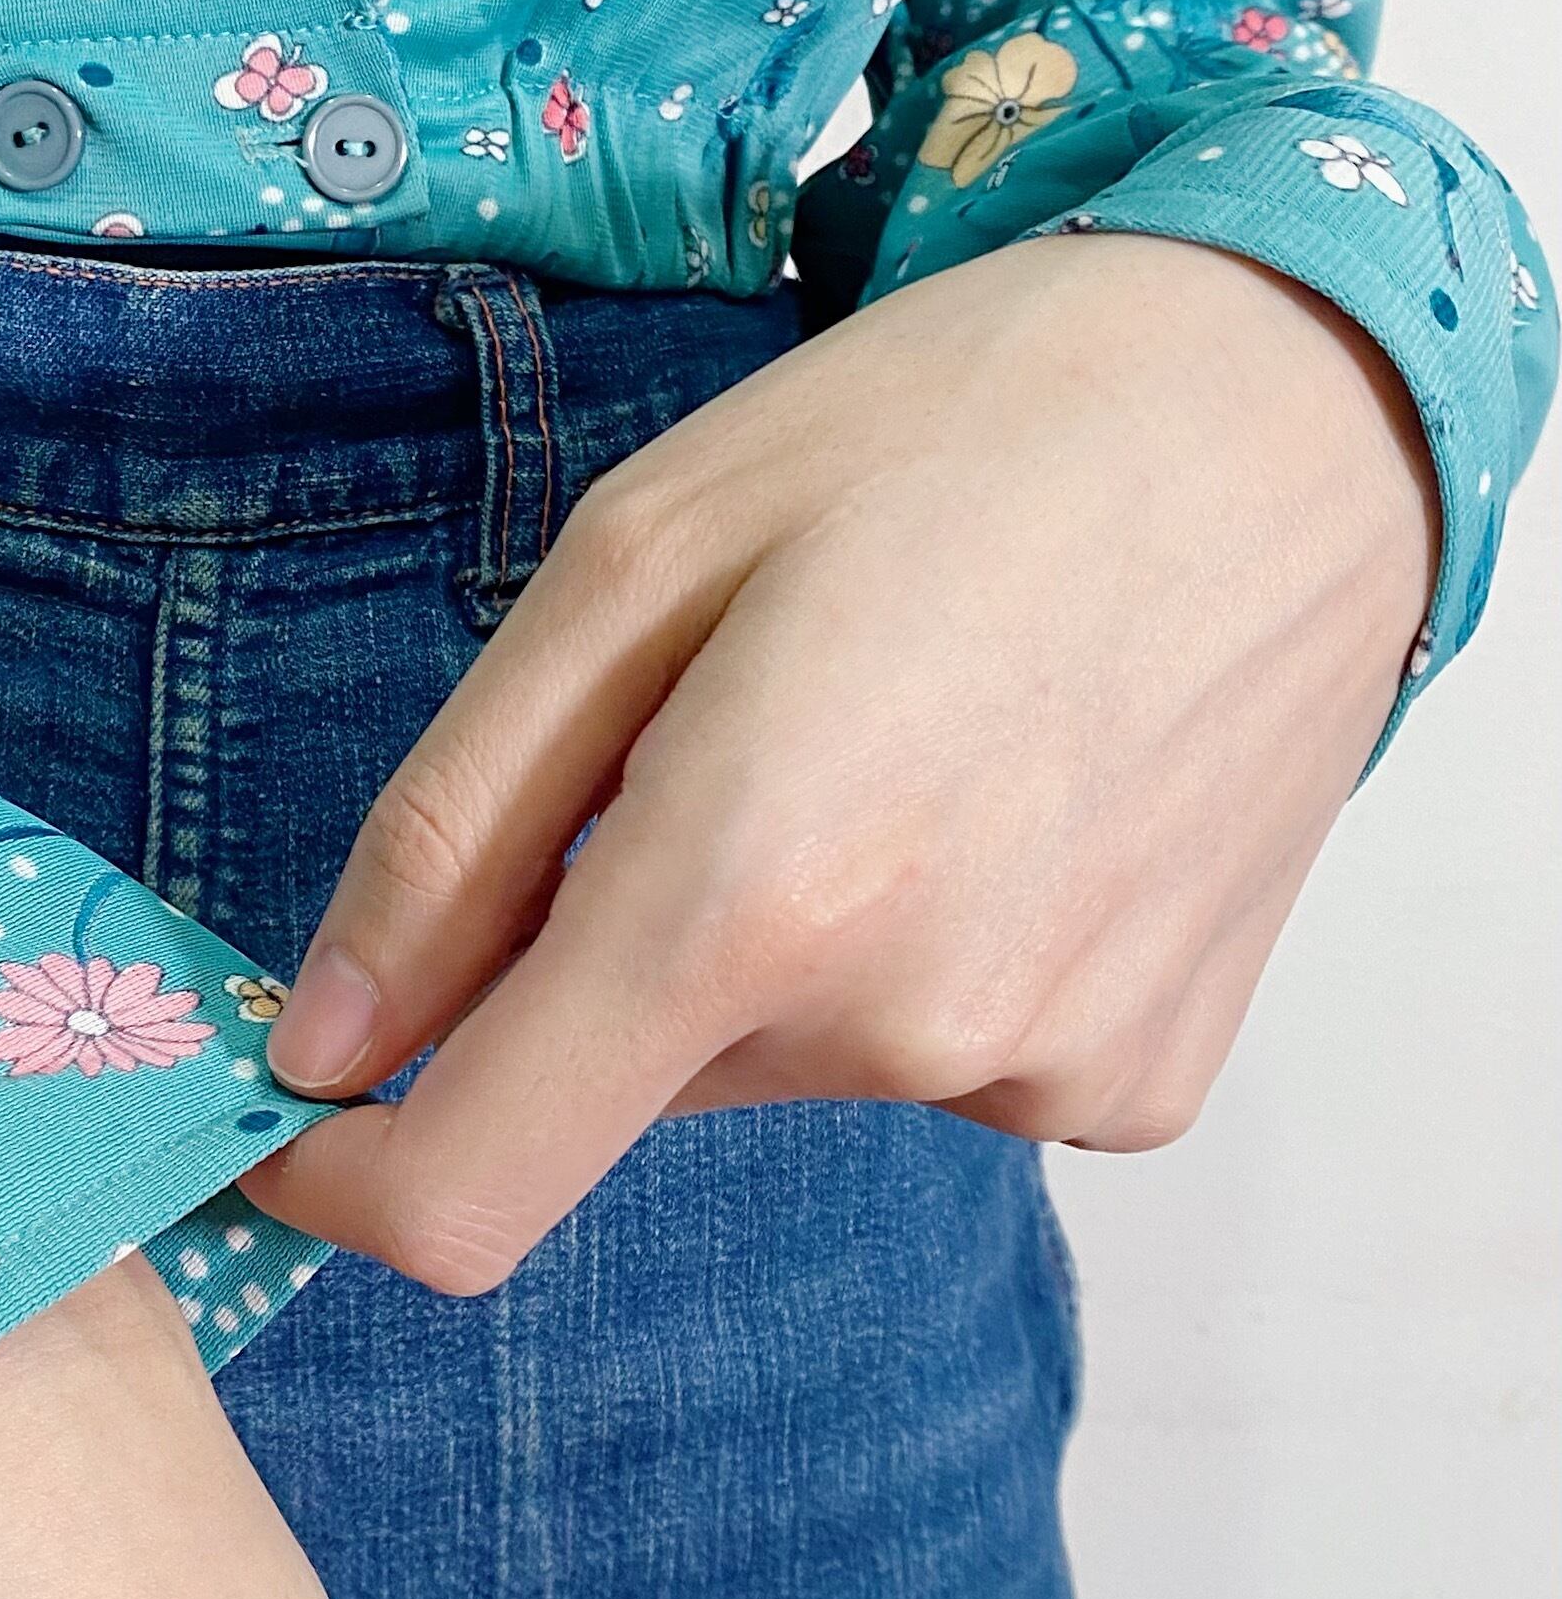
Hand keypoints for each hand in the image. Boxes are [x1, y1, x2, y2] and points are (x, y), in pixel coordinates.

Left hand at [245, 234, 1436, 1291]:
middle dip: (602, 943)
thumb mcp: (636, 561)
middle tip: (713, 738)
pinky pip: (925, 1063)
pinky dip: (899, 962)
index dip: (346, 1179)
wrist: (1300, 410)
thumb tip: (327, 1040)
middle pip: (622, 1078)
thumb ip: (452, 831)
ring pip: (772, 1060)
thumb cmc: (949, 430)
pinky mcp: (1138, 1082)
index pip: (470, 1188)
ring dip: (757, 937)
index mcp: (750, 891)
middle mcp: (906, 1029)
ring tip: (880, 740)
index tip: (299, 1107)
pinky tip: (992, 806)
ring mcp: (1041, 1074)